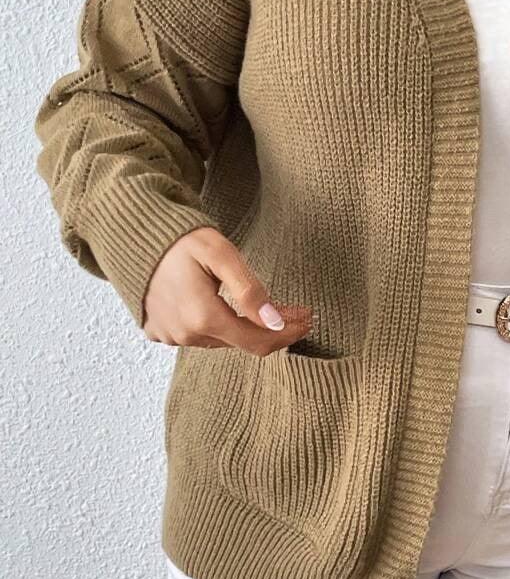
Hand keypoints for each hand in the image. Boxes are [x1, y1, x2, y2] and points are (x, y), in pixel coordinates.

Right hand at [142, 226, 313, 356]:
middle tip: (295, 311)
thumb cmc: (181, 240)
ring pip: (222, 340)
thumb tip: (275, 322)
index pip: (258, 342)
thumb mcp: (222, 255)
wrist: (134, 236)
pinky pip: (199, 336)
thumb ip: (250, 290)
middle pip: (243, 342)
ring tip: (266, 308)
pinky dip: (219, 325)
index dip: (287, 334)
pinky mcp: (160, 332)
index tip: (308, 320)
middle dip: (273, 329)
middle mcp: (186, 334)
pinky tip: (227, 308)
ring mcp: (171, 336)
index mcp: (204, 317)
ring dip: (246, 327)